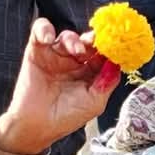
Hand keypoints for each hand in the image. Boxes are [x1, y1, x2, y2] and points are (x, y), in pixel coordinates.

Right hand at [0, 19, 121, 154]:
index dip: (110, 48)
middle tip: (98, 42)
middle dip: (94, 40)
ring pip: (67, 36)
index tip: (117, 44)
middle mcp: (74, 61)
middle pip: (87, 42)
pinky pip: (40, 30)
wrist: (37, 125)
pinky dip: (44, 29)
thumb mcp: (95, 103)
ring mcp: (55, 55)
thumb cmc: (66, 117)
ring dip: (73, 40)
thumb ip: (107, 82)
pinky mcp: (36, 50)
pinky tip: (48, 39)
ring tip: (76, 51)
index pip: (103, 54)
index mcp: (90, 72)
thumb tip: (117, 63)